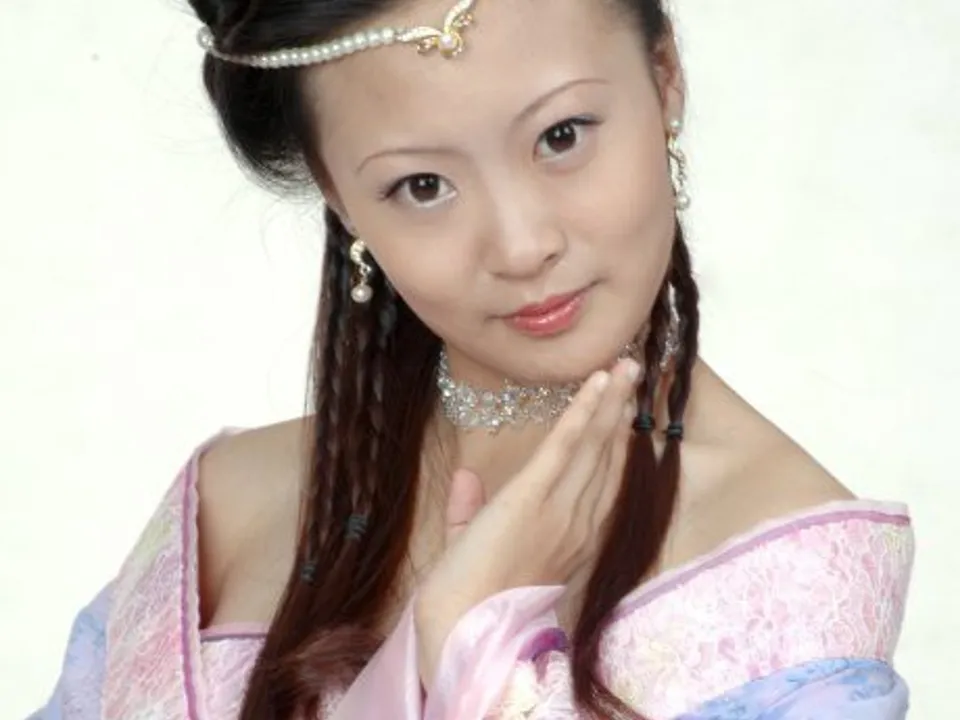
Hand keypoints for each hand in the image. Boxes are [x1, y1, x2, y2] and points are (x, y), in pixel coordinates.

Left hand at [415, 358, 639, 686]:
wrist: (460, 627)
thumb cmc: (466, 597)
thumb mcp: (470, 547)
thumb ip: (471, 510)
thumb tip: (466, 476)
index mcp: (570, 539)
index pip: (601, 482)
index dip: (614, 442)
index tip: (622, 409)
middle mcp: (577, 524)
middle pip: (605, 458)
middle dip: (619, 412)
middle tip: (633, 372)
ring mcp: (560, 510)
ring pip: (593, 446)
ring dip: (610, 402)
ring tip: (626, 365)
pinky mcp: (534, 498)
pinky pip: (566, 447)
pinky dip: (582, 412)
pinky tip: (598, 384)